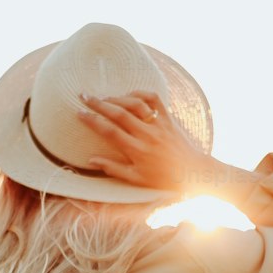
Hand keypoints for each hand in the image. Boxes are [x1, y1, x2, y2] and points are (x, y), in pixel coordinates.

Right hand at [77, 90, 211, 193]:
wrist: (193, 173)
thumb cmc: (163, 180)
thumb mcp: (136, 179)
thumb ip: (113, 169)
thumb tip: (91, 160)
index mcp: (137, 151)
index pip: (109, 131)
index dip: (92, 121)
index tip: (79, 113)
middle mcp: (147, 135)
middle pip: (119, 113)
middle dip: (99, 103)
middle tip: (83, 96)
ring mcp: (159, 124)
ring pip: (135, 104)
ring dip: (117, 97)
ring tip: (103, 97)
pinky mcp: (169, 118)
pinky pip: (154, 99)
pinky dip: (140, 93)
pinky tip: (128, 95)